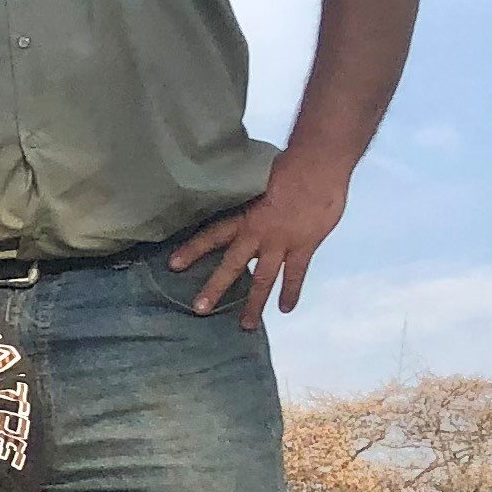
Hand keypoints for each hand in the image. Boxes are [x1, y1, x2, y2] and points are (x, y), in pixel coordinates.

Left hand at [168, 152, 351, 328]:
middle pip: (232, 265)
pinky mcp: (304, 247)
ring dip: (254, 303)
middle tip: (199, 309)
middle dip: (215, 288)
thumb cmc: (288, 166)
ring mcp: (281, 243)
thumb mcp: (256, 180)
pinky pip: (296, 275)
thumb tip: (237, 200)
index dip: (192, 250)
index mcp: (244, 216)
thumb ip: (247, 198)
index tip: (173, 265)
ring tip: (245, 325)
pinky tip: (285, 309)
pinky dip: (291, 292)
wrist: (318, 165)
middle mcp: (258, 234)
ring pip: (263, 279)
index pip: (211, 235)